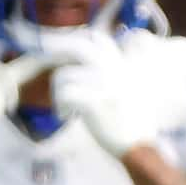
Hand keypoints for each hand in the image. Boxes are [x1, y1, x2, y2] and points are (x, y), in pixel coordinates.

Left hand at [49, 34, 158, 159]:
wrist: (139, 145)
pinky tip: (66, 116)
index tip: (62, 54)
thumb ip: (114, 75)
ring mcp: (104, 84)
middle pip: (78, 47)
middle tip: (46, 62)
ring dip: (57, 93)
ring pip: (64, 75)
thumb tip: (91, 69)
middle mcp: (113, 69)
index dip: (75, 42)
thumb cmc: (132, 124)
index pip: (97, 39)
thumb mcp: (129, 90)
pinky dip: (61, 107)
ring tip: (65, 108)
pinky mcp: (94, 101)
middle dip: (56, 51)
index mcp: (121, 65)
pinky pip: (65, 94)